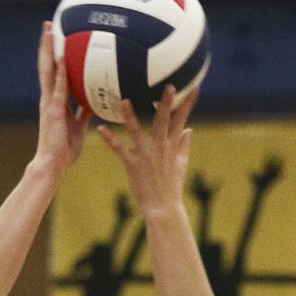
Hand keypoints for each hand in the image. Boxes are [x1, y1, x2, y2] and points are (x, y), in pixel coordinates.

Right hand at [33, 22, 89, 176]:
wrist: (53, 165)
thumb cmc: (64, 150)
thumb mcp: (79, 127)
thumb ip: (84, 112)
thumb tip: (95, 103)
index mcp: (55, 102)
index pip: (53, 73)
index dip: (54, 56)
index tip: (56, 38)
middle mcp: (49, 98)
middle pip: (46, 66)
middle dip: (47, 45)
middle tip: (48, 25)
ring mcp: (49, 103)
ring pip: (47, 70)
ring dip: (48, 49)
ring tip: (49, 30)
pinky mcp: (53, 110)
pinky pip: (58, 87)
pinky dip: (60, 71)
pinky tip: (63, 57)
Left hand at [97, 85, 198, 219]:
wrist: (162, 208)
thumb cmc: (171, 188)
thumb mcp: (181, 165)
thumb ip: (184, 145)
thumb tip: (189, 130)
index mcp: (172, 146)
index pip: (182, 120)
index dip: (188, 104)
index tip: (194, 87)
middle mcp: (160, 147)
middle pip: (164, 121)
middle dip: (167, 103)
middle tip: (169, 86)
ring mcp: (145, 155)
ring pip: (137, 131)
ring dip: (129, 116)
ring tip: (124, 101)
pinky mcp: (132, 165)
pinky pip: (119, 149)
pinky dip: (110, 139)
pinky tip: (100, 129)